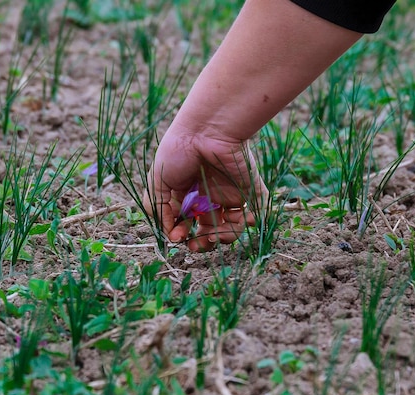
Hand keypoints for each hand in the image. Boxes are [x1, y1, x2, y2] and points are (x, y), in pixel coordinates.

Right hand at [143, 131, 265, 251]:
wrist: (205, 130)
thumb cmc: (178, 151)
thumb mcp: (158, 180)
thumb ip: (159, 209)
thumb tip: (168, 234)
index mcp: (189, 195)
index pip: (188, 224)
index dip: (183, 234)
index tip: (177, 236)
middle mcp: (210, 197)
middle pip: (210, 230)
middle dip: (203, 243)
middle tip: (196, 245)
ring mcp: (231, 194)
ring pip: (232, 228)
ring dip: (223, 238)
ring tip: (214, 235)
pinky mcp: (250, 189)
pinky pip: (256, 213)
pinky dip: (251, 222)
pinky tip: (240, 221)